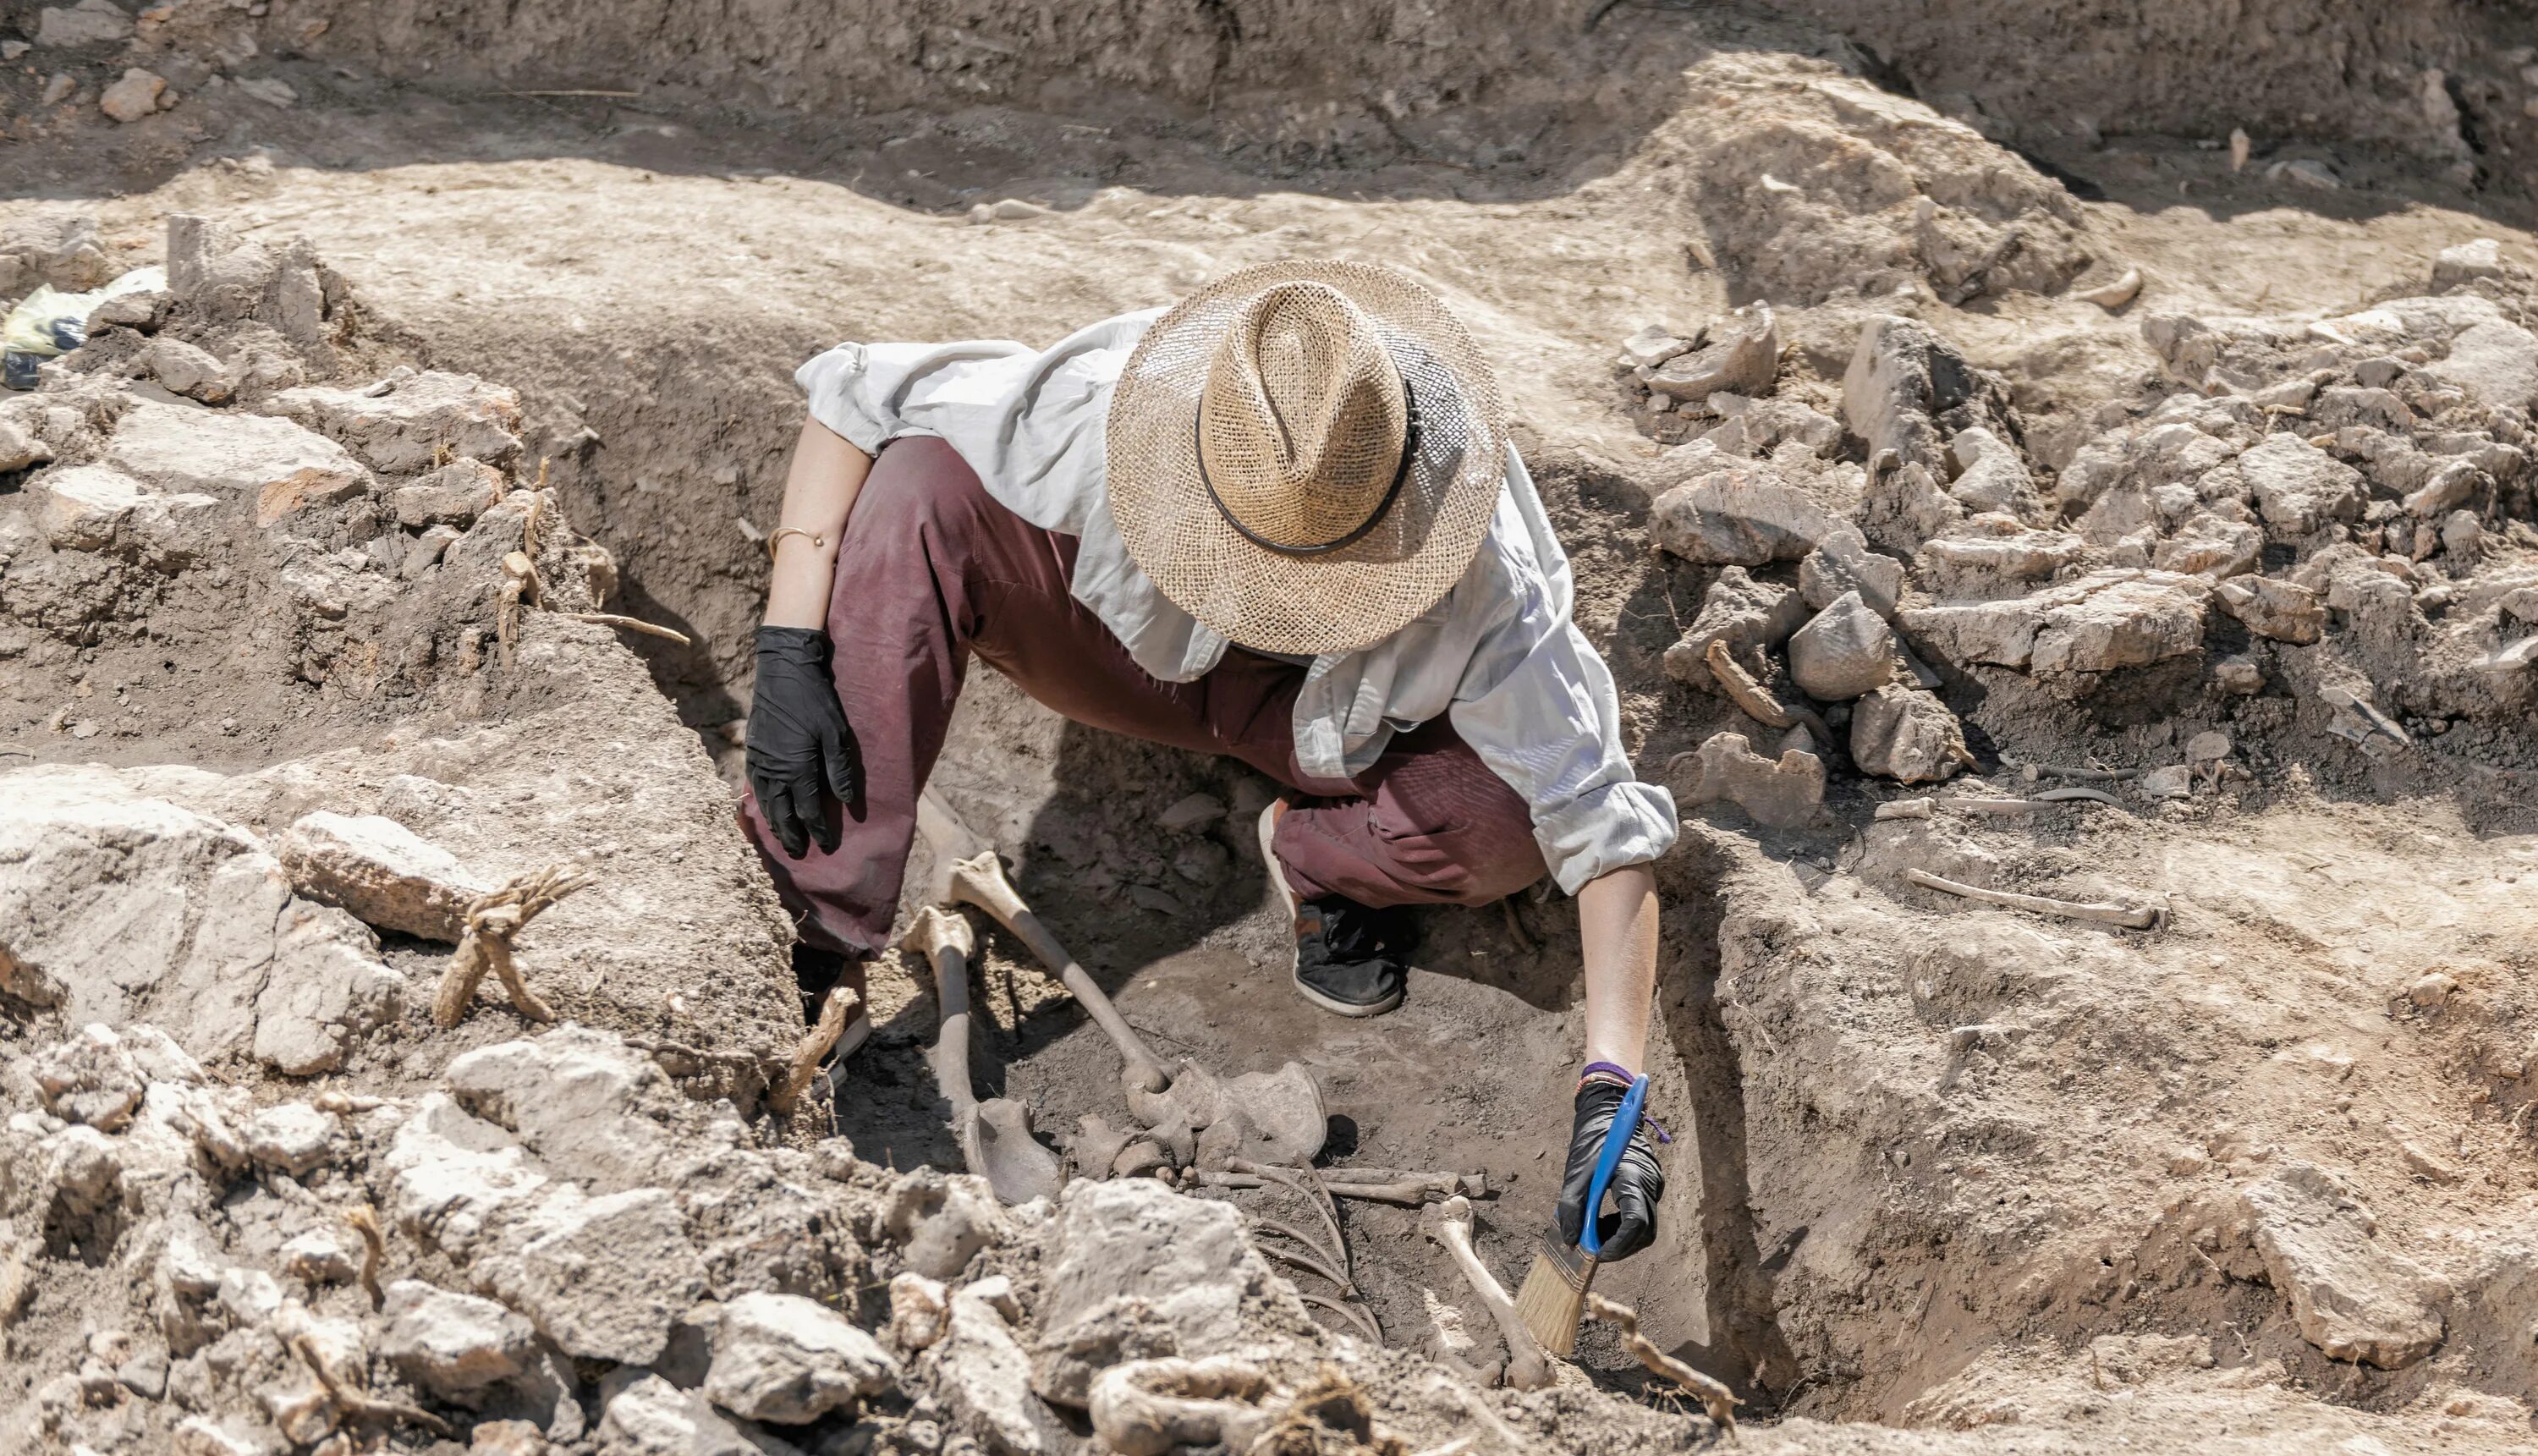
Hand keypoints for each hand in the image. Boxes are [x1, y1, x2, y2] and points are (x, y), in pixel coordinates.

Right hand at [746, 626, 860, 857]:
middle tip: (798, 854)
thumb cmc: (815, 701)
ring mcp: (759, 761)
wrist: (783, 671)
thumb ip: (840, 770)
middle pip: (781, 814)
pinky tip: (765, 808)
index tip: (825, 846)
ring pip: (764, 802)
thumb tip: (846, 802)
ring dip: (773, 823)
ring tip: (781, 839)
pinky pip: (754, 787)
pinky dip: (760, 803)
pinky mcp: (752, 751)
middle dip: (790, 835)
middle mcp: (773, 771)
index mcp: (796, 769)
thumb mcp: (836, 734)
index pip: (807, 811)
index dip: (817, 830)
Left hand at [1554, 1076, 1663, 1260]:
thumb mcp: (1576, 1174)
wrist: (1609, 1116)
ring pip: (1645, 1229)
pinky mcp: (1650, 1189)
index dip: (1617, 1244)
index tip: (1596, 1253)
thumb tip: (1571, 1241)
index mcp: (1633, 1177)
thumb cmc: (1592, 1141)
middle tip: (1592, 1250)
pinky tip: (1601, 1222)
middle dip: (1619, 1246)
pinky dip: (1621, 1227)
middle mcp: (1650, 1184)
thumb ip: (1571, 1208)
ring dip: (1620, 1239)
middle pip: (1644, 1232)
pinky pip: (1641, 1218)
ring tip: (1593, 1233)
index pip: (1636, 1222)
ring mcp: (1653, 1187)